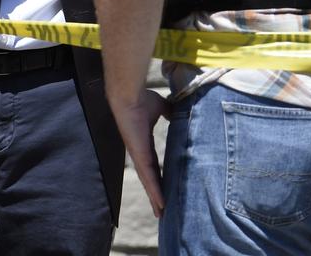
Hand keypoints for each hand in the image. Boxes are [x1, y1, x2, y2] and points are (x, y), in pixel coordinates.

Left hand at [110, 89, 169, 217]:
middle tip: (162, 212)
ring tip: (161, 214)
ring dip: (155, 198)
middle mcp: (141, 153)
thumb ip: (170, 112)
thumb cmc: (141, 99)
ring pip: (149, 182)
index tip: (165, 190)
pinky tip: (160, 204)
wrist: (129, 95)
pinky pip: (148, 177)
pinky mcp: (139, 155)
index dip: (159, 179)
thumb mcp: (160, 107)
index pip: (154, 167)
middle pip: (150, 179)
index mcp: (145, 145)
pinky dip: (154, 191)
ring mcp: (138, 156)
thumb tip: (181, 112)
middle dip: (156, 195)